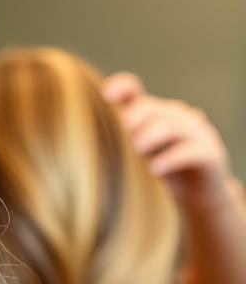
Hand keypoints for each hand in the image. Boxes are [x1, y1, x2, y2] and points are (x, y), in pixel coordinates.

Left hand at [102, 71, 231, 207]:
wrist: (199, 193)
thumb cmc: (157, 170)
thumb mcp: (131, 156)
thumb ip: (111, 146)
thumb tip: (73, 146)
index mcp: (151, 112)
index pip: (133, 91)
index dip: (121, 89)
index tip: (105, 95)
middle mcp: (174, 116)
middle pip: (151, 108)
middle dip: (134, 117)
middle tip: (120, 129)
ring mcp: (195, 132)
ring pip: (172, 126)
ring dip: (152, 134)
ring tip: (136, 147)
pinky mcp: (210, 153)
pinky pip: (191, 151)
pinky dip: (172, 158)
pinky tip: (155, 168)